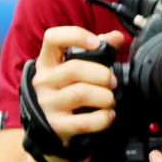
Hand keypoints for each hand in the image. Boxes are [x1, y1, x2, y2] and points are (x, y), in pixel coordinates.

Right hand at [30, 27, 126, 146]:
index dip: (76, 36)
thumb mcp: (77, 66)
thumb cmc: (69, 88)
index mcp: (48, 61)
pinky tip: (109, 115)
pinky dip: (103, 118)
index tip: (96, 44)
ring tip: (110, 100)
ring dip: (105, 97)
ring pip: (81, 93)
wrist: (51, 125)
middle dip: (102, 74)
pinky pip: (84, 122)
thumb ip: (99, 49)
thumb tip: (117, 37)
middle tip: (112, 82)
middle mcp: (44, 81)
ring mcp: (48, 104)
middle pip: (74, 69)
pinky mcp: (57, 126)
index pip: (52, 38)